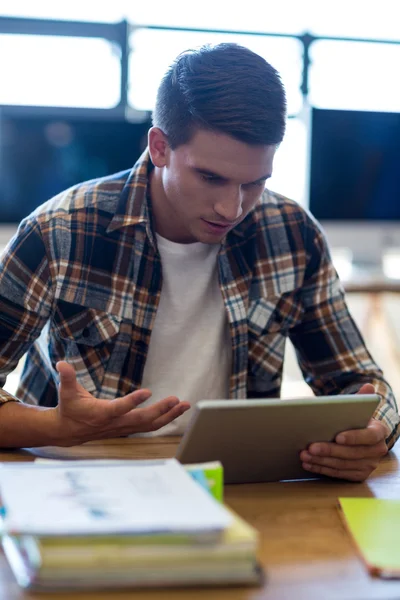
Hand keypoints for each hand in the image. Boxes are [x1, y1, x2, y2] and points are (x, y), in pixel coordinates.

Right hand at [54, 361, 190, 445]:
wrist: (68, 431)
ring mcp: (124, 428)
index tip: (147, 392)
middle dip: (161, 410)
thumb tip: (61, 363)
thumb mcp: (66, 392)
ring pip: (150, 425)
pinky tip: (176, 411)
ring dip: (169, 415)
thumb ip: (66, 377)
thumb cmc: (69, 408)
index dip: (133, 401)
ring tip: (184, 405)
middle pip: (142, 419)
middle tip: (178, 400)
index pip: (119, 408)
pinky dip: (164, 419)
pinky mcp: (128, 428)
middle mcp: (116, 423)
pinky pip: (150, 426)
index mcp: (102, 413)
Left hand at [299, 384, 387, 481]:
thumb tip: (369, 386)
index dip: (353, 437)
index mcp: (379, 432)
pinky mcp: (359, 475)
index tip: (337, 436)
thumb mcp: (358, 408)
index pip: (368, 436)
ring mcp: (369, 465)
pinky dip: (322, 469)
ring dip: (321, 461)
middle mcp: (378, 451)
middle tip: (310, 447)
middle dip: (329, 450)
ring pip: (342, 465)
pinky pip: (338, 474)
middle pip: (351, 453)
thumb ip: (361, 398)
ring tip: (304, 455)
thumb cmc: (356, 420)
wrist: (362, 437)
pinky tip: (308, 464)